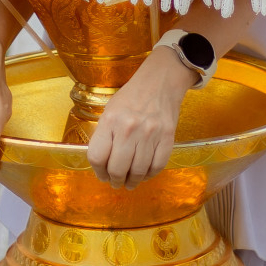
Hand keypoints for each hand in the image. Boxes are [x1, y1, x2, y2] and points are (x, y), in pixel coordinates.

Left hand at [86, 48, 190, 188]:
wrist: (159, 83)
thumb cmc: (131, 98)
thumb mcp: (110, 111)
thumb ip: (104, 136)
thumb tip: (102, 164)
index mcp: (110, 121)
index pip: (97, 156)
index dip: (98, 171)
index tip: (102, 175)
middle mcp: (129, 128)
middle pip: (117, 168)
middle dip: (115, 180)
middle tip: (116, 182)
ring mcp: (150, 134)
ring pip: (138, 171)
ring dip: (133, 181)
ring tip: (130, 182)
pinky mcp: (167, 137)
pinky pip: (157, 166)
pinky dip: (150, 174)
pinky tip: (145, 174)